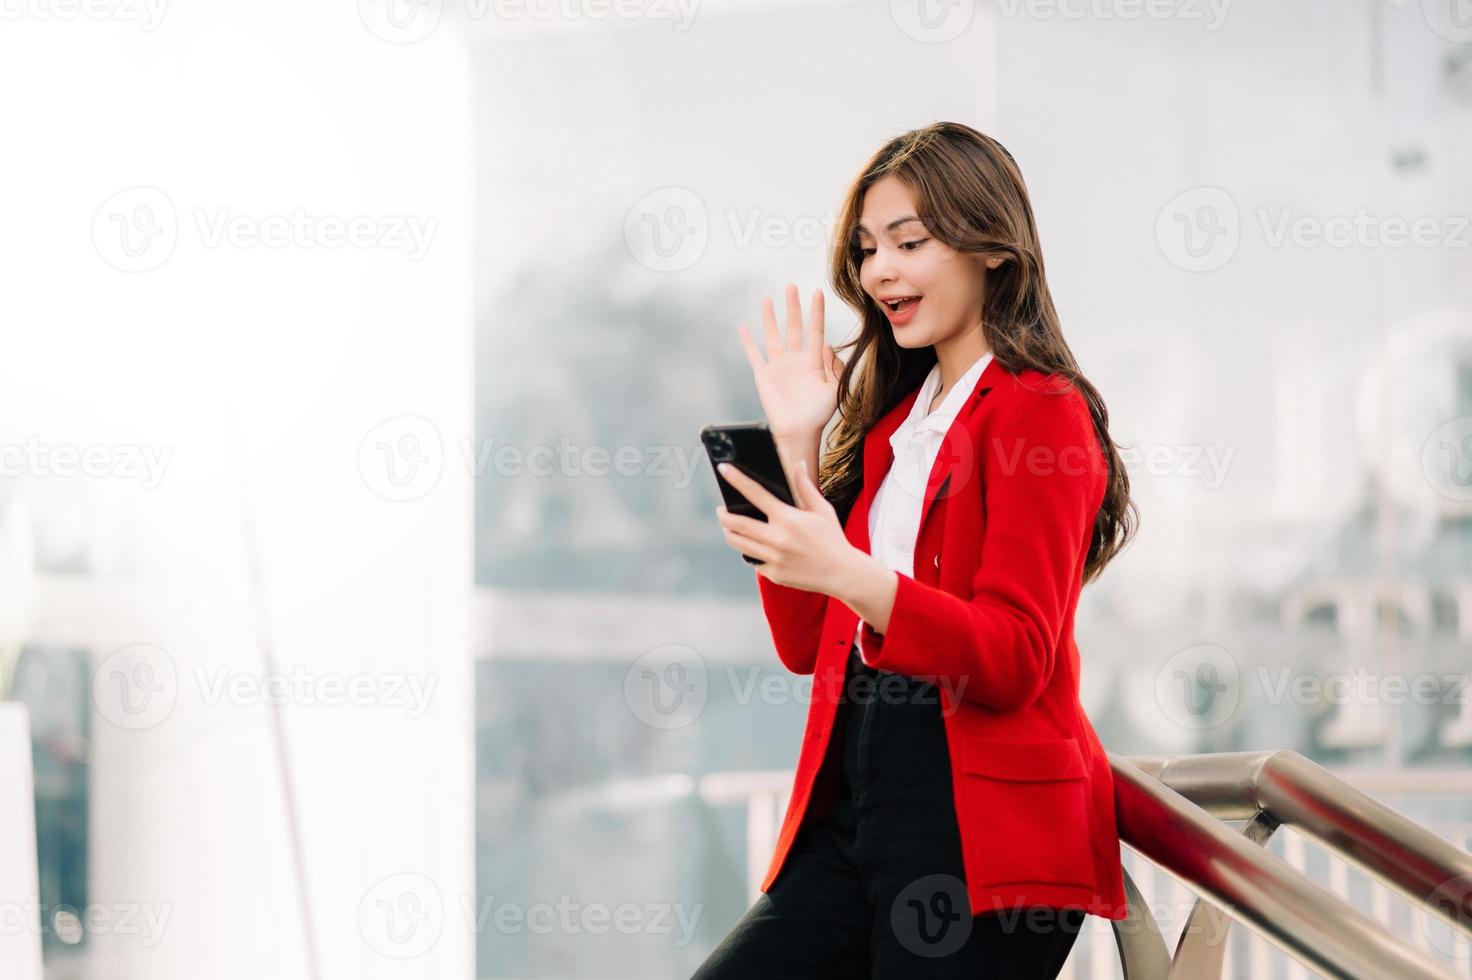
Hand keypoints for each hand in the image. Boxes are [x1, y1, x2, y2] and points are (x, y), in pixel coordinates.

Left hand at [714, 456, 859, 593]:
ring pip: (738, 543)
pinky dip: (749, 550)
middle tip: (721, 509)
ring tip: (729, 526)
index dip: (736, 479)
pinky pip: (752, 559)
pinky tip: (751, 544)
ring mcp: (773, 558)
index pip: (755, 494)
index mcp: (788, 519)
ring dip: (729, 532)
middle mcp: (777, 539)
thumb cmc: (832, 539)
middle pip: (736, 523)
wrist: (842, 573)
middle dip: (723, 514)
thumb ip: (805, 487)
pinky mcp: (773, 574)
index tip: (723, 469)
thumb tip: (798, 464)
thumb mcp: (822, 510)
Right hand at [738, 284, 842, 440]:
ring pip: (773, 336)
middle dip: (793, 307)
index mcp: (813, 361)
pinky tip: (744, 328)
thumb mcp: (834, 390)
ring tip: (767, 299)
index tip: (818, 293)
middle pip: (793, 327)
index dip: (816, 312)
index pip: (815, 331)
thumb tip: (827, 344)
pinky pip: (754, 355)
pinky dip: (748, 342)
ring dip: (770, 318)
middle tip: (792, 287)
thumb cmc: (818, 414)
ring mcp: (778, 366)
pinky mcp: (764, 376)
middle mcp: (795, 359)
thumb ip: (834, 367)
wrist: (799, 432)